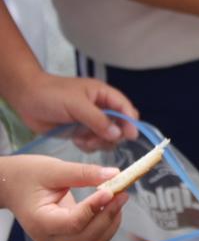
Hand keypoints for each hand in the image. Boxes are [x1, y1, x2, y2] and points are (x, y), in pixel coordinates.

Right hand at [1, 155, 128, 240]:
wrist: (11, 184)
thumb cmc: (27, 174)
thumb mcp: (53, 169)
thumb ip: (83, 173)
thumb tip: (114, 174)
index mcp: (40, 221)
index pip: (74, 222)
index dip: (95, 208)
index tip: (111, 191)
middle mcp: (50, 235)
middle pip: (87, 235)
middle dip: (109, 215)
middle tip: (123, 192)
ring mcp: (59, 238)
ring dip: (111, 222)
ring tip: (120, 198)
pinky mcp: (67, 234)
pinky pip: (92, 238)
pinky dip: (106, 225)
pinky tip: (111, 206)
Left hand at [9, 73, 138, 147]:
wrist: (26, 99)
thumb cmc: (52, 95)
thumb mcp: (77, 105)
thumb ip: (98, 120)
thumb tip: (118, 134)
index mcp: (104, 95)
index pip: (125, 109)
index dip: (130, 122)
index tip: (130, 136)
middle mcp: (101, 109)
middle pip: (119, 126)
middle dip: (111, 136)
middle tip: (97, 139)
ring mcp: (91, 121)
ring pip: (107, 138)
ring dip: (98, 142)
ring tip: (83, 140)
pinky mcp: (80, 132)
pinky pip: (93, 143)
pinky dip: (87, 145)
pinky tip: (76, 141)